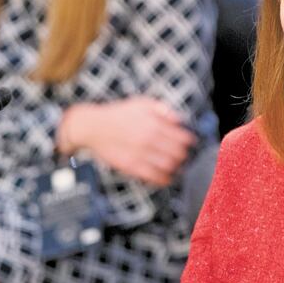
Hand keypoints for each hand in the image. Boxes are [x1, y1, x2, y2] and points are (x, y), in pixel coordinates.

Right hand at [58, 97, 195, 186]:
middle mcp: (149, 139)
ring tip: (177, 166)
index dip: (189, 141)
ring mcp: (141, 154)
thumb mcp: (141, 103)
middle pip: (179, 153)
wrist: (93, 127)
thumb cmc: (118, 113)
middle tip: (184, 155)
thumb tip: (179, 119)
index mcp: (154, 123)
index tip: (190, 143)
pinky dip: (164, 179)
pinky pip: (154, 177)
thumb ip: (162, 109)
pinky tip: (167, 177)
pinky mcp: (131, 166)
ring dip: (177, 167)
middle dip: (184, 155)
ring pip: (169, 166)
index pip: (182, 138)